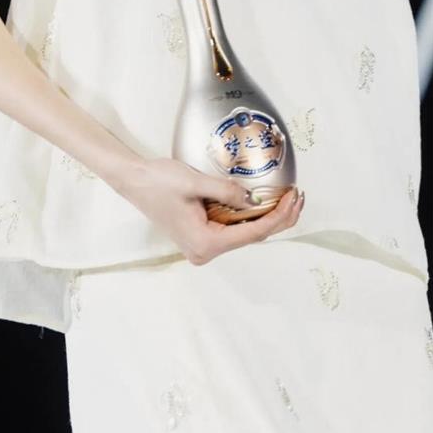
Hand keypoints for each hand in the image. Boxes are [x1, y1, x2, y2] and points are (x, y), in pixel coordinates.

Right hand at [118, 157, 304, 264]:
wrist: (133, 181)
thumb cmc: (158, 182)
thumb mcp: (196, 182)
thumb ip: (228, 192)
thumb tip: (254, 198)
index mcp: (204, 243)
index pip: (252, 234)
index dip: (277, 216)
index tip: (293, 198)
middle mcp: (203, 251)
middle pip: (252, 238)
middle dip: (278, 218)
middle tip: (298, 198)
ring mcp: (201, 247)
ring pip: (243, 235)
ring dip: (266, 218)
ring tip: (287, 199)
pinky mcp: (200, 238)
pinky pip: (231, 230)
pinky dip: (249, 218)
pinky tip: (263, 204)